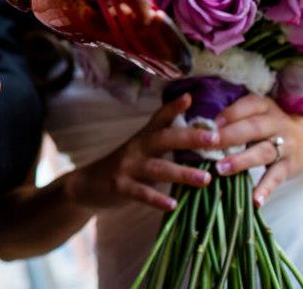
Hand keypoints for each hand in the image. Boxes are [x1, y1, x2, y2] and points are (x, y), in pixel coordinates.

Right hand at [65, 94, 215, 211]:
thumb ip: (164, 143)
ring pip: (157, 168)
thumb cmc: (125, 167)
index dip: (173, 108)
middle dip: (189, 138)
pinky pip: (141, 192)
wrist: (88, 184)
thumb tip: (198, 136)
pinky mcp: (119, 186)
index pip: (160, 119)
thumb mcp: (141, 149)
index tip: (190, 98)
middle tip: (214, 138)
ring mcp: (127, 167)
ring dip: (182, 173)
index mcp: (143, 138)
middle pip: (163, 139)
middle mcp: (136, 148)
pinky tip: (173, 204)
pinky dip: (157, 199)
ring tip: (205, 179)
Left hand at [213, 94, 302, 206]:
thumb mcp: (260, 112)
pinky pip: (276, 178)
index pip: (249, 105)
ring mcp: (285, 146)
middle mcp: (277, 124)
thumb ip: (237, 116)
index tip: (212, 124)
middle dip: (229, 136)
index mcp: (266, 106)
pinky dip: (265, 190)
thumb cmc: (272, 123)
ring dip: (241, 161)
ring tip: (221, 169)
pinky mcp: (289, 166)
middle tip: (208, 145)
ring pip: (262, 152)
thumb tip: (200, 127)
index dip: (230, 114)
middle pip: (253, 128)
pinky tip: (255, 201)